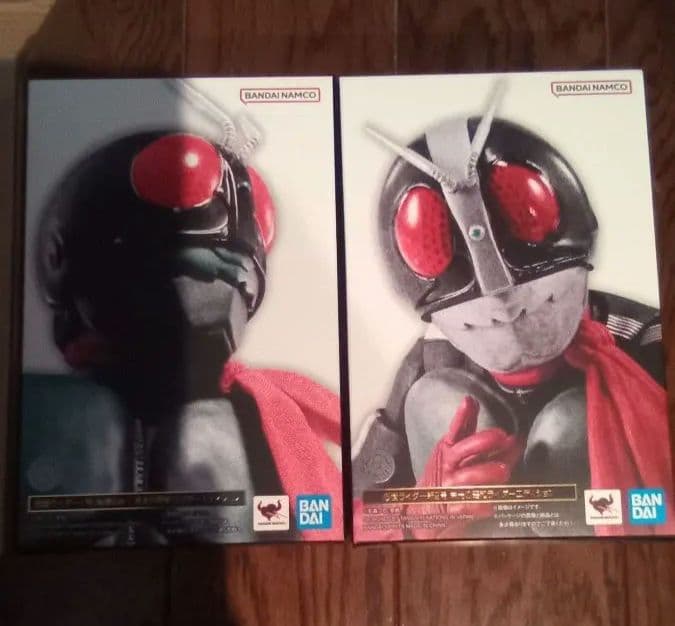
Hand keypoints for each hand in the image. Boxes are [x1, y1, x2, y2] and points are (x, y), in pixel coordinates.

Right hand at [410, 395, 521, 538]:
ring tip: (504, 471)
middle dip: (480, 441)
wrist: (424, 510)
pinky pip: (468, 505)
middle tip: (501, 436)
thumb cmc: (447, 477)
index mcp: (449, 449)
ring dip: (485, 472)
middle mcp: (448, 465)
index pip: (456, 430)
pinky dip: (479, 505)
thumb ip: (476, 439)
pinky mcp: (452, 507)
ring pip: (467, 477)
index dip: (462, 416)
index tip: (470, 401)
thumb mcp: (456, 454)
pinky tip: (490, 505)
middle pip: (462, 449)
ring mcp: (449, 485)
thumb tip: (500, 426)